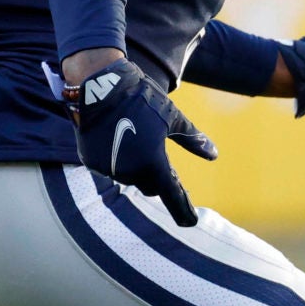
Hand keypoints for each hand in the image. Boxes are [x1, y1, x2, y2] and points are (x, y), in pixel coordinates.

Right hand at [64, 58, 217, 225]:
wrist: (99, 83)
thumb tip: (214, 155)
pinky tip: (118, 139)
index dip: (184, 210)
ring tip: (136, 138)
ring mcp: (108, 169)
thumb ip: (193, 140)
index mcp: (154, 164)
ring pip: (130, 176)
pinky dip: (118, 160)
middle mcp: (130, 172)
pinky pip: (111, 168)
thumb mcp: (173, 117)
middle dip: (158, 176)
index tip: (191, 221)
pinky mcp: (90, 161)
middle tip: (162, 158)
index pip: (173, 196)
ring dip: (137, 167)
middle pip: (150, 185)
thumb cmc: (142, 98)